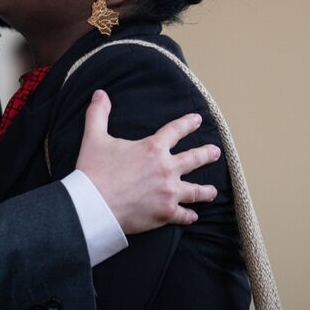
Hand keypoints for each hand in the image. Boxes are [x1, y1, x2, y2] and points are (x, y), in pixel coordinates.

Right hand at [75, 90, 219, 233]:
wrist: (93, 205)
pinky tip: (193, 216)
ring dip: (206, 190)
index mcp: (153, 148)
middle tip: (215, 152)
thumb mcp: (94, 137)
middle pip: (193, 159)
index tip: (197, 120)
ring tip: (213, 191)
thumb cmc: (94, 171)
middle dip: (206, 154)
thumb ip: (98, 114)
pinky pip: (184, 215)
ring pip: (195, 191)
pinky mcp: (165, 213)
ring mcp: (169, 193)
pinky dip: (189, 215)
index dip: (187, 124)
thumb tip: (100, 93)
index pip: (175, 131)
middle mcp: (166, 169)